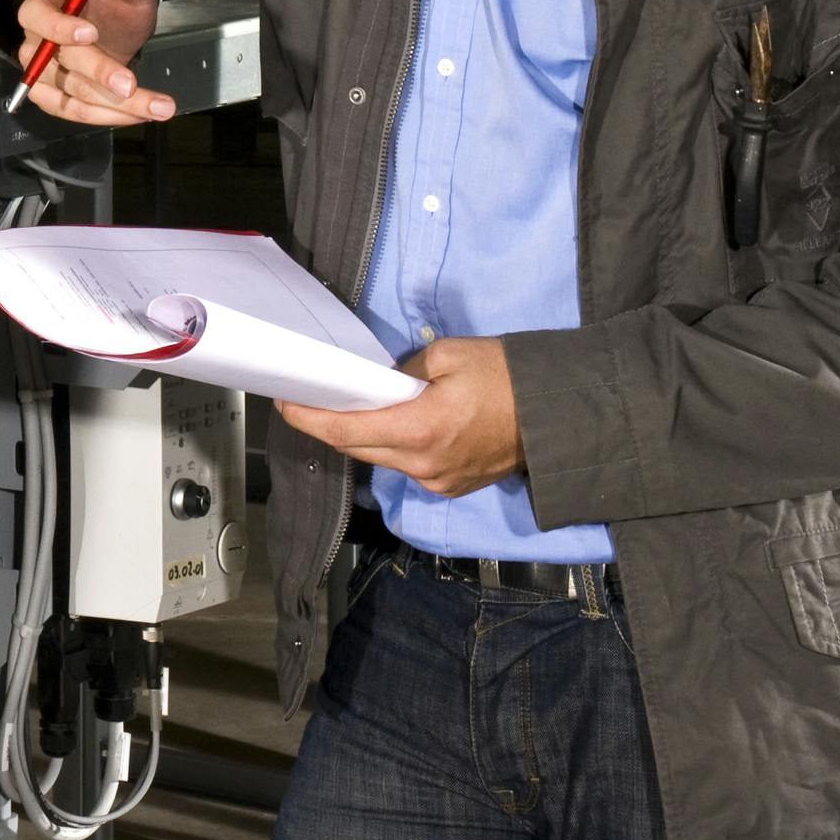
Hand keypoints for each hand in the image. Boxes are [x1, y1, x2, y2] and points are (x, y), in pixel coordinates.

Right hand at [12, 0, 174, 126]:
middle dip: (99, 74)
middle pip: (59, 63)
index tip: (91, 33)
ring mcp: (41, 74)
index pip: (38, 16)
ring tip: (159, 107)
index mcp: (43, 5)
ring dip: (115, 106)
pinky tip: (141, 113)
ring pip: (73, 95)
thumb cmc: (109, 4)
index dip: (60, 27)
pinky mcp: (52, 99)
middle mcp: (35, 42)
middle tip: (131, 85)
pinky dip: (109, 116)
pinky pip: (75, 112)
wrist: (108, 29)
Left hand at [277, 337, 523, 496]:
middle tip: (306, 399)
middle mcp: (423, 466)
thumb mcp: (449, 354)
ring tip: (344, 406)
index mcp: (420, 430)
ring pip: (381, 459)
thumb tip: (385, 384)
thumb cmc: (505, 376)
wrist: (556, 416)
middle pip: (357, 449)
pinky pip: (406, 465)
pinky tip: (386, 422)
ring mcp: (438, 481)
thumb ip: (405, 371)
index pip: (346, 431)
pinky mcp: (451, 485)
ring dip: (360, 435)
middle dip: (328, 425)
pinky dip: (390, 445)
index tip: (284, 403)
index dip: (309, 418)